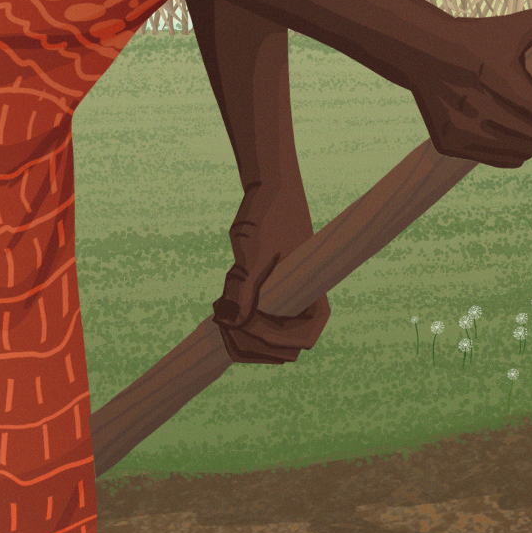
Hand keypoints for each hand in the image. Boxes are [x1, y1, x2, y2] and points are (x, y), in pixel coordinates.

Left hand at [213, 177, 327, 362]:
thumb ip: (243, 289)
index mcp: (311, 291)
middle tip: (224, 325)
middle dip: (251, 342)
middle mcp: (302, 298)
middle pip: (282, 344)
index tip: (248, 332)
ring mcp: (285, 295)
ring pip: (264, 333)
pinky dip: (237, 317)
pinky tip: (220, 302)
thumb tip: (231, 324)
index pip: (305, 338)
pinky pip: (255, 316)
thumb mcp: (253, 252)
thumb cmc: (269, 215)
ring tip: (219, 310)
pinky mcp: (270, 289)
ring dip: (240, 332)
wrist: (270, 187)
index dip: (278, 345)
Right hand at [407, 7, 531, 168]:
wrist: (424, 50)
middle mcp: (477, 109)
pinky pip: (500, 160)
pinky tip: (516, 131)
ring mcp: (461, 131)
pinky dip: (516, 150)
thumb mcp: (524, 24)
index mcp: (497, 78)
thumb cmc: (481, 35)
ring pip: (523, 153)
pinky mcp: (449, 145)